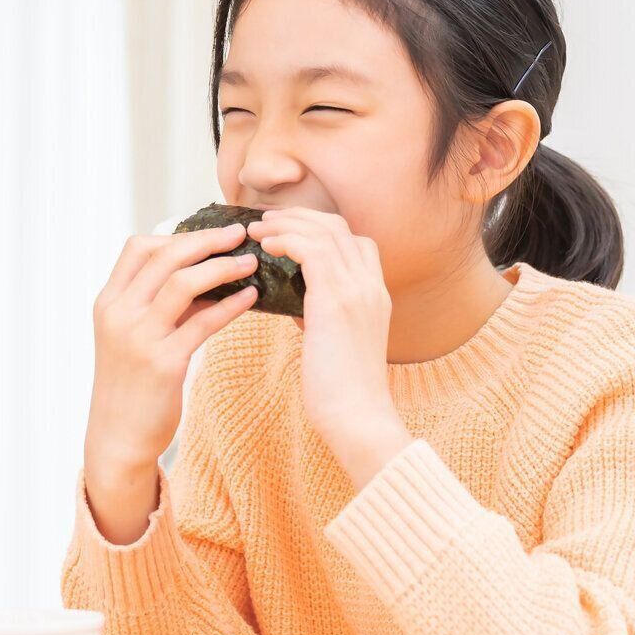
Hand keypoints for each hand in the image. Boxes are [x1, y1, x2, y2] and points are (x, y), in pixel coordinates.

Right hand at [82, 223, 258, 541]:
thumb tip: (211, 271)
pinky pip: (203, 323)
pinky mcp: (162, 363)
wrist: (119, 436)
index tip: (210, 232)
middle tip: (241, 233)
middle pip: (165, 257)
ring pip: (183, 283)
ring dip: (222, 267)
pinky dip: (231, 305)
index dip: (176, 234)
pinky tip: (252, 298)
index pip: (137, 247)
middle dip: (207, 240)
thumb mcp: (137, 336)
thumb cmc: (134, 382)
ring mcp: (138, 338)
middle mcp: (119, 314)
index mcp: (109, 302)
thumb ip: (165, 304)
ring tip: (252, 262)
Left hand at [246, 208, 407, 485]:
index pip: (354, 241)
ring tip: (258, 229)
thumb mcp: (339, 343)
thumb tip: (300, 304)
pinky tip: (265, 248)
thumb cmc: (342, 392)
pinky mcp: (337, 300)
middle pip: (339, 226)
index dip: (320, 229)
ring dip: (287, 224)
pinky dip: (286, 240)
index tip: (289, 231)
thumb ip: (327, 316)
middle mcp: (372, 285)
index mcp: (376, 294)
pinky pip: (311, 250)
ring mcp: (358, 289)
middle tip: (266, 221)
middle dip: (300, 217)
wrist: (357, 417)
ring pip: (324, 231)